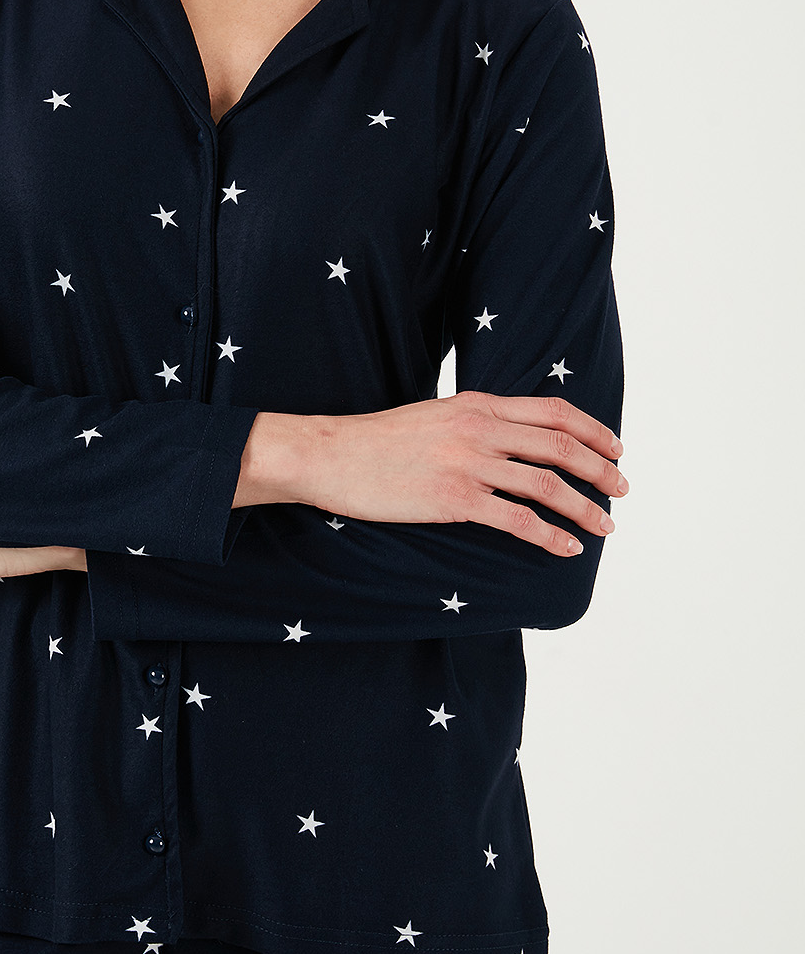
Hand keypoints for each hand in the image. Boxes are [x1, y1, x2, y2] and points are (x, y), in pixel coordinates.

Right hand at [237, 393, 627, 558]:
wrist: (331, 454)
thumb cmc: (376, 441)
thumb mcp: (434, 416)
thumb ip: (474, 422)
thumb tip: (510, 440)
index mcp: (478, 404)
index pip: (554, 412)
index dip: (593, 430)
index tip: (615, 449)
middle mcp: (480, 428)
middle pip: (561, 446)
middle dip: (601, 470)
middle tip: (622, 490)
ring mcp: (468, 462)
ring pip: (547, 483)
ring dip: (585, 507)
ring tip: (605, 526)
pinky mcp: (454, 497)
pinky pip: (517, 519)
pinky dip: (549, 535)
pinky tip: (566, 548)